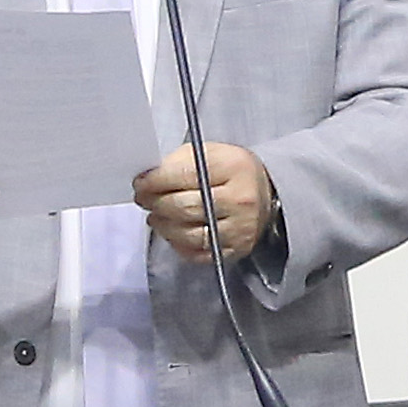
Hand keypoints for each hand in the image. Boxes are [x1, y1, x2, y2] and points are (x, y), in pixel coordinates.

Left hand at [132, 140, 275, 265]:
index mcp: (233, 167)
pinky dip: (179, 244)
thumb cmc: (231, 171)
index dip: (154, 181)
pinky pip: (198, 253)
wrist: (266, 194)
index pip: (183, 175)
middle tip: (144, 200)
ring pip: (188, 233)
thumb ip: (179, 161)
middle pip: (184, 207)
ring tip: (156, 217)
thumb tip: (148, 178)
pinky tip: (173, 233)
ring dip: (163, 226)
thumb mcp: (210, 153)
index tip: (140, 184)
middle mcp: (240, 199)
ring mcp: (240, 228)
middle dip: (156, 204)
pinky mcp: (237, 249)